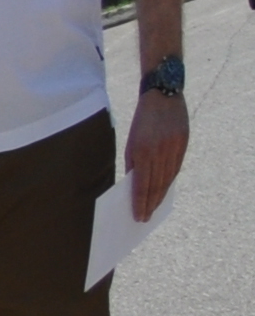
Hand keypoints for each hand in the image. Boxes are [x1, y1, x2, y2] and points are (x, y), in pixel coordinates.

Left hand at [131, 88, 189, 221]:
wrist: (163, 97)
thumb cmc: (142, 120)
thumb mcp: (131, 140)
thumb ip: (132, 162)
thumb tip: (133, 184)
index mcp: (141, 151)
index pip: (141, 184)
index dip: (139, 203)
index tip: (137, 216)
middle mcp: (159, 153)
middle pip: (155, 185)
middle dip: (149, 204)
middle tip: (144, 218)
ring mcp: (173, 150)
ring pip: (167, 180)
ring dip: (160, 197)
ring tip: (153, 209)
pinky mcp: (183, 146)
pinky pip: (175, 170)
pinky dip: (169, 182)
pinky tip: (164, 192)